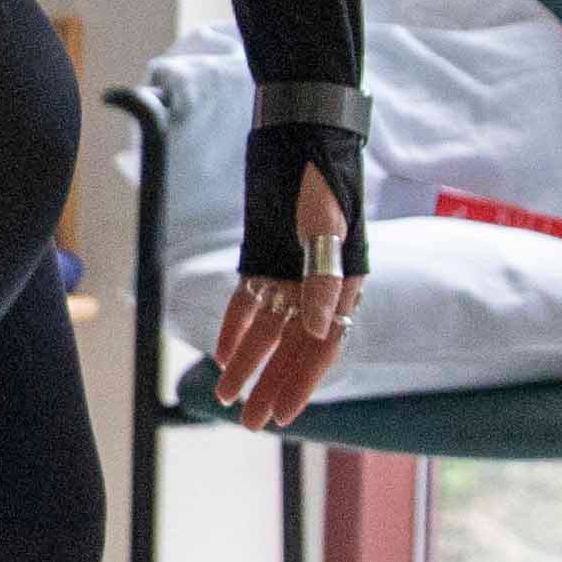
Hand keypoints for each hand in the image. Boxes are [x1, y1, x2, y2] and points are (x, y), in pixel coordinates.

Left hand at [211, 162, 359, 431]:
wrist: (296, 137)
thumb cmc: (320, 179)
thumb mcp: (324, 228)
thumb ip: (323, 279)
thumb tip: (319, 330)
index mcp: (341, 285)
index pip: (322, 347)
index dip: (302, 383)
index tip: (282, 416)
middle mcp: (315, 288)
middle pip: (291, 349)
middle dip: (270, 386)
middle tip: (250, 423)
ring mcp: (287, 274)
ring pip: (266, 331)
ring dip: (246, 364)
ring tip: (225, 398)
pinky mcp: (261, 259)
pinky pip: (247, 301)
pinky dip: (233, 327)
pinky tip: (219, 354)